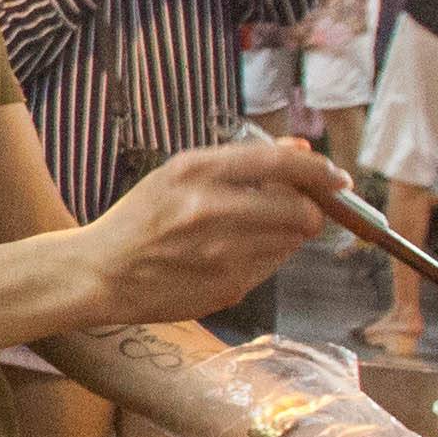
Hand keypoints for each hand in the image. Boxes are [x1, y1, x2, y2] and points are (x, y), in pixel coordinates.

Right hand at [78, 137, 341, 327]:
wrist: (99, 273)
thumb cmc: (139, 219)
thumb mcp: (179, 173)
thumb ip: (242, 161)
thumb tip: (301, 147)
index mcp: (195, 172)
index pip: (282, 164)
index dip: (320, 170)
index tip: (338, 177)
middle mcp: (210, 211)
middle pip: (300, 211)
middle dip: (310, 212)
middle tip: (298, 211)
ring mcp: (220, 255)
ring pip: (290, 243)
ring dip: (284, 237)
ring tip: (248, 235)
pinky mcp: (226, 289)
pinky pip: (269, 269)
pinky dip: (262, 261)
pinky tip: (227, 259)